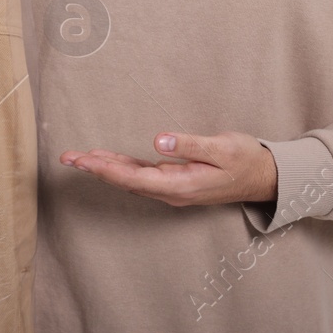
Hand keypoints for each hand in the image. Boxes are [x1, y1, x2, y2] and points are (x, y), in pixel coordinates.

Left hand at [59, 131, 277, 206]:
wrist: (265, 177)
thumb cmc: (245, 160)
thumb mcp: (222, 147)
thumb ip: (190, 145)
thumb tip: (159, 141)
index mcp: (181, 186)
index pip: (134, 178)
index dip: (106, 169)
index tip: (83, 160)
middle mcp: (172, 191)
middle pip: (126, 180)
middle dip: (96, 169)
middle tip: (67, 158)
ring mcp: (173, 188)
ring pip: (131, 179)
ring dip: (104, 168)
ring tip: (78, 157)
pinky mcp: (175, 181)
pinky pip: (141, 175)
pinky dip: (121, 166)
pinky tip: (106, 159)